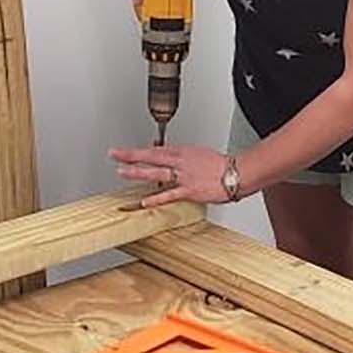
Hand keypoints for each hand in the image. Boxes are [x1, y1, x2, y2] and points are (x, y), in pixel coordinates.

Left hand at [109, 144, 232, 206]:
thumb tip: (175, 162)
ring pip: (156, 172)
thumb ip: (185, 159)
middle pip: (151, 156)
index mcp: (184, 152)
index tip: (125, 152)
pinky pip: (170, 195)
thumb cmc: (223, 166)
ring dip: (138, 172)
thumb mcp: (201, 155)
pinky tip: (145, 201)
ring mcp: (184, 176)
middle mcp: (181, 162)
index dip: (139, 151)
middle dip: (131, 155)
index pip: (157, 150)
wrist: (238, 172)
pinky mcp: (190, 191)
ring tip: (122, 172)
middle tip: (114, 154)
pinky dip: (157, 198)